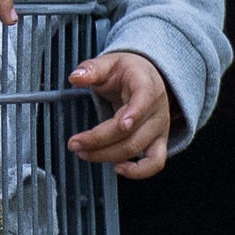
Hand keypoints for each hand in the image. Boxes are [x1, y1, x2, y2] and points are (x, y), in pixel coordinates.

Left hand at [68, 50, 173, 178]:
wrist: (149, 78)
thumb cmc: (127, 72)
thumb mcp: (109, 63)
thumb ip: (92, 68)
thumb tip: (75, 77)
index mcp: (146, 85)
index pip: (144, 100)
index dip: (134, 113)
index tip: (121, 124)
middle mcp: (156, 109)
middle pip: (131, 132)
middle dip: (99, 141)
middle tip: (74, 143)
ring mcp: (160, 128)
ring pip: (137, 148)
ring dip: (108, 155)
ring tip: (84, 153)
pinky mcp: (159, 142)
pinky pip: (155, 163)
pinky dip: (138, 171)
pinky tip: (117, 168)